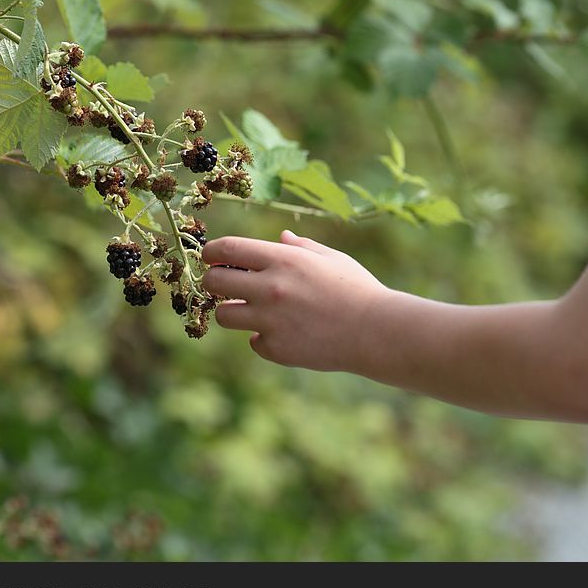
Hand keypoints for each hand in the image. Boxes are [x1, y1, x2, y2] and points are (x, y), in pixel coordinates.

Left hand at [201, 230, 388, 370]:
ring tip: (249, 311)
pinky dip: (263, 339)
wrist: (376, 332)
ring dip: (232, 311)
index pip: (227, 248)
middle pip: (214, 282)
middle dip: (213, 281)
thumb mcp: (332, 259)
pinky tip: (284, 334)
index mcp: (284, 260)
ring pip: (224, 315)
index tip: (211, 256)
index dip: (212, 251)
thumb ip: (301, 247)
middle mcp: (271, 289)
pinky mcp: (276, 349)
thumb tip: (281, 238)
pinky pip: (253, 341)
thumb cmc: (358, 290)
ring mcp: (271, 321)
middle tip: (223, 285)